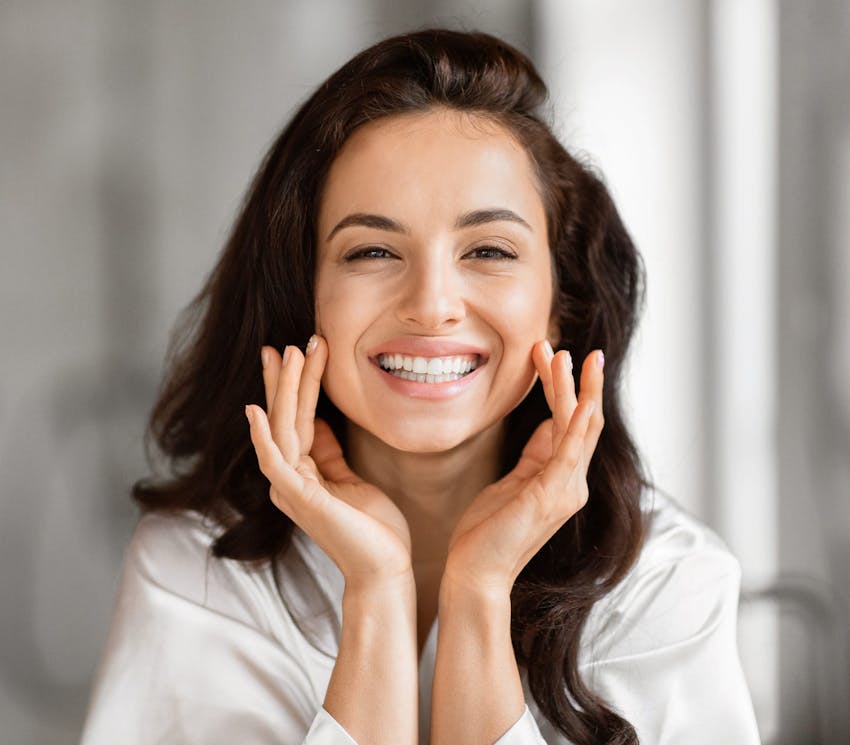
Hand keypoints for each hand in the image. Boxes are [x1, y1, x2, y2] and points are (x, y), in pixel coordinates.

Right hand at [245, 337, 412, 586]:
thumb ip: (330, 453)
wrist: (385, 570)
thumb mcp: (351, 479)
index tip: (297, 351)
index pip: (295, 420)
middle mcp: (289, 479)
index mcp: (302, 474)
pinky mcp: (300, 499)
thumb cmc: (373, 529)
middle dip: (285, 379)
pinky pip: (276, 461)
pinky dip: (264, 435)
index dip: (294, 386)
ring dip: (284, 391)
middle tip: (285, 343)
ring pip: (281, 429)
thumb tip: (320, 423)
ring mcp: (291, 489)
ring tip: (289, 354)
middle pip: (283, 419)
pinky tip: (257, 409)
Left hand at [442, 342, 604, 595]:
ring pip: (579, 426)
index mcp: (561, 479)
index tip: (547, 356)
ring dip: (574, 388)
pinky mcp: (554, 494)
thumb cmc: (486, 533)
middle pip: (579, 420)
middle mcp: (572, 483)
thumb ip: (534, 456)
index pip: (567, 424)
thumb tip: (548, 425)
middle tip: (560, 345)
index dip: (559, 388)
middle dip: (571, 380)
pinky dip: (578, 417)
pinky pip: (571, 447)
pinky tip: (581, 393)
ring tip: (567, 353)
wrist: (475, 574)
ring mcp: (568, 489)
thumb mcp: (512, 483)